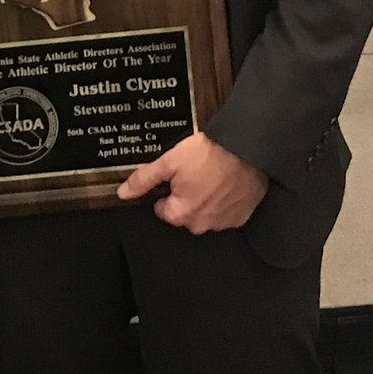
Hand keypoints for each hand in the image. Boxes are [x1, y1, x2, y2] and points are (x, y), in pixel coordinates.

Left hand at [117, 132, 267, 233]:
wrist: (248, 150)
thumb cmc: (211, 154)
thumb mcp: (170, 160)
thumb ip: (144, 179)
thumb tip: (124, 192)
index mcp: (182, 213)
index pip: (162, 210)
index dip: (164, 191)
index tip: (173, 178)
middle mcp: (202, 223)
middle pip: (184, 213)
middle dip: (186, 195)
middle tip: (194, 172)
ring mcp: (223, 221)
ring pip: (205, 212)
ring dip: (205, 198)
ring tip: (211, 174)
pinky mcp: (241, 216)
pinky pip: (225, 211)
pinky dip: (223, 200)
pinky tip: (225, 182)